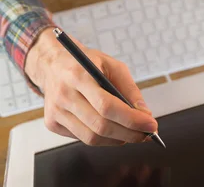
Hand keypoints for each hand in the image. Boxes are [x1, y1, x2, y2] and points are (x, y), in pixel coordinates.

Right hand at [25, 28, 157, 145]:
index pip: (107, 105)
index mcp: (79, 75)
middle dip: (129, 133)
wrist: (53, 64)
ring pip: (91, 138)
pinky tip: (113, 131)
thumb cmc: (86, 63)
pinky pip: (82, 138)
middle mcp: (64, 95)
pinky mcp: (52, 123)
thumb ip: (129, 88)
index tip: (151, 125)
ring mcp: (55, 111)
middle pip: (100, 125)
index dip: (131, 119)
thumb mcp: (111, 64)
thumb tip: (145, 114)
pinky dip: (102, 138)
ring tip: (133, 134)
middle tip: (147, 133)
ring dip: (118, 140)